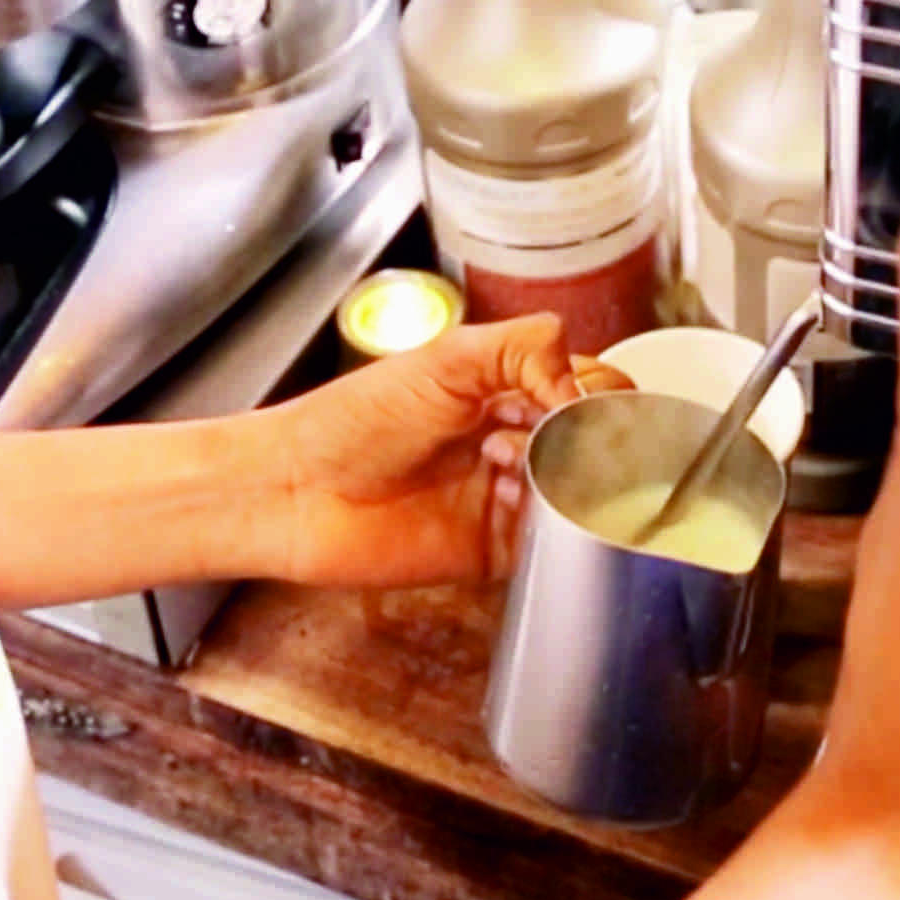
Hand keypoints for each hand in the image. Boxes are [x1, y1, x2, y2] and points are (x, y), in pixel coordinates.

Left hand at [254, 316, 623, 590]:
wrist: (300, 492)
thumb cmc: (355, 420)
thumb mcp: (445, 358)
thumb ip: (524, 349)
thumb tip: (580, 384)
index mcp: (508, 387)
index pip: (590, 384)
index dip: (598, 390)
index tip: (579, 398)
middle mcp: (518, 439)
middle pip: (599, 439)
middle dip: (588, 434)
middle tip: (553, 433)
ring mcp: (510, 497)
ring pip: (584, 491)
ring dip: (564, 474)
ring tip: (509, 460)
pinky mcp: (499, 550)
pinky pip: (555, 544)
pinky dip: (549, 522)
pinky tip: (507, 498)